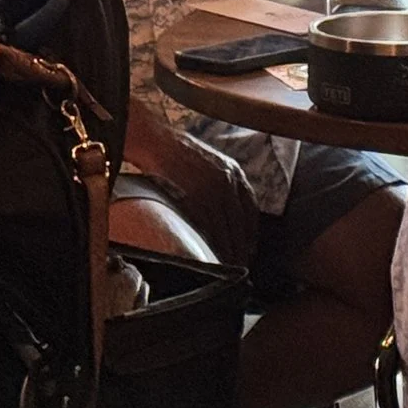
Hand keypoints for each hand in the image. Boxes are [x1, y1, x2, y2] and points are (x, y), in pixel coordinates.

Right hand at [125, 109, 258, 266]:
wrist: (156, 141)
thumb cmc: (178, 152)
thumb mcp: (210, 162)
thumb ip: (222, 182)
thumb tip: (226, 209)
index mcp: (234, 171)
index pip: (250, 208)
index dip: (251, 231)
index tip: (250, 247)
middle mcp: (228, 180)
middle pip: (241, 222)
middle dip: (243, 246)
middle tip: (242, 263)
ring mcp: (212, 189)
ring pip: (227, 228)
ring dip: (229, 250)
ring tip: (228, 266)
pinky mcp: (196, 197)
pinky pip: (209, 228)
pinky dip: (213, 245)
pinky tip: (211, 256)